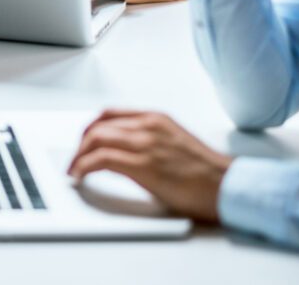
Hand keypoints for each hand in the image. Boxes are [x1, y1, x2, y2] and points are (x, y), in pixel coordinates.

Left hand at [67, 110, 232, 221]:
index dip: (90, 127)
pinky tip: (81, 177)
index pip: (111, 113)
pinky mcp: (143, 165)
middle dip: (80, 143)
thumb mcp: (175, 142)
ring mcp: (145, 143)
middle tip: (73, 160)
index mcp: (156, 118)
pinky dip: (85, 167)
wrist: (225, 184)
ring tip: (73, 171)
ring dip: (78, 156)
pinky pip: (102, 159)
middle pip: (99, 125)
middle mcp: (148, 125)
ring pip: (96, 138)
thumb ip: (152, 139)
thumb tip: (127, 151)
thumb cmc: (205, 170)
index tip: (82, 142)